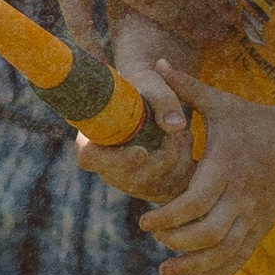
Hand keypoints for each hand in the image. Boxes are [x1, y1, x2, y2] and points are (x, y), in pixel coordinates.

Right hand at [72, 18, 199, 205]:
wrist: (154, 100)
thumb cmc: (145, 89)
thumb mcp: (153, 85)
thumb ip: (163, 101)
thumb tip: (177, 126)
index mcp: (92, 138)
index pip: (90, 158)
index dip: (116, 159)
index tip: (142, 152)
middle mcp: (106, 165)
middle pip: (130, 178)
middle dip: (161, 158)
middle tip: (177, 136)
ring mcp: (126, 180)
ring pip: (154, 184)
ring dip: (176, 159)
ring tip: (181, 135)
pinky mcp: (148, 188)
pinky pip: (170, 188)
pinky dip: (184, 167)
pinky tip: (183, 146)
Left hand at [122, 63, 274, 274]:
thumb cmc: (251, 121)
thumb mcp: (220, 102)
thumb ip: (185, 88)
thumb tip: (155, 63)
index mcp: (226, 166)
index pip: (195, 202)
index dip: (167, 217)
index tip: (144, 222)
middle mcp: (241, 195)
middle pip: (207, 232)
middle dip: (177, 243)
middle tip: (154, 241)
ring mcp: (253, 215)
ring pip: (224, 252)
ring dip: (194, 267)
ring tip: (166, 272)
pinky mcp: (260, 228)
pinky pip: (239, 258)